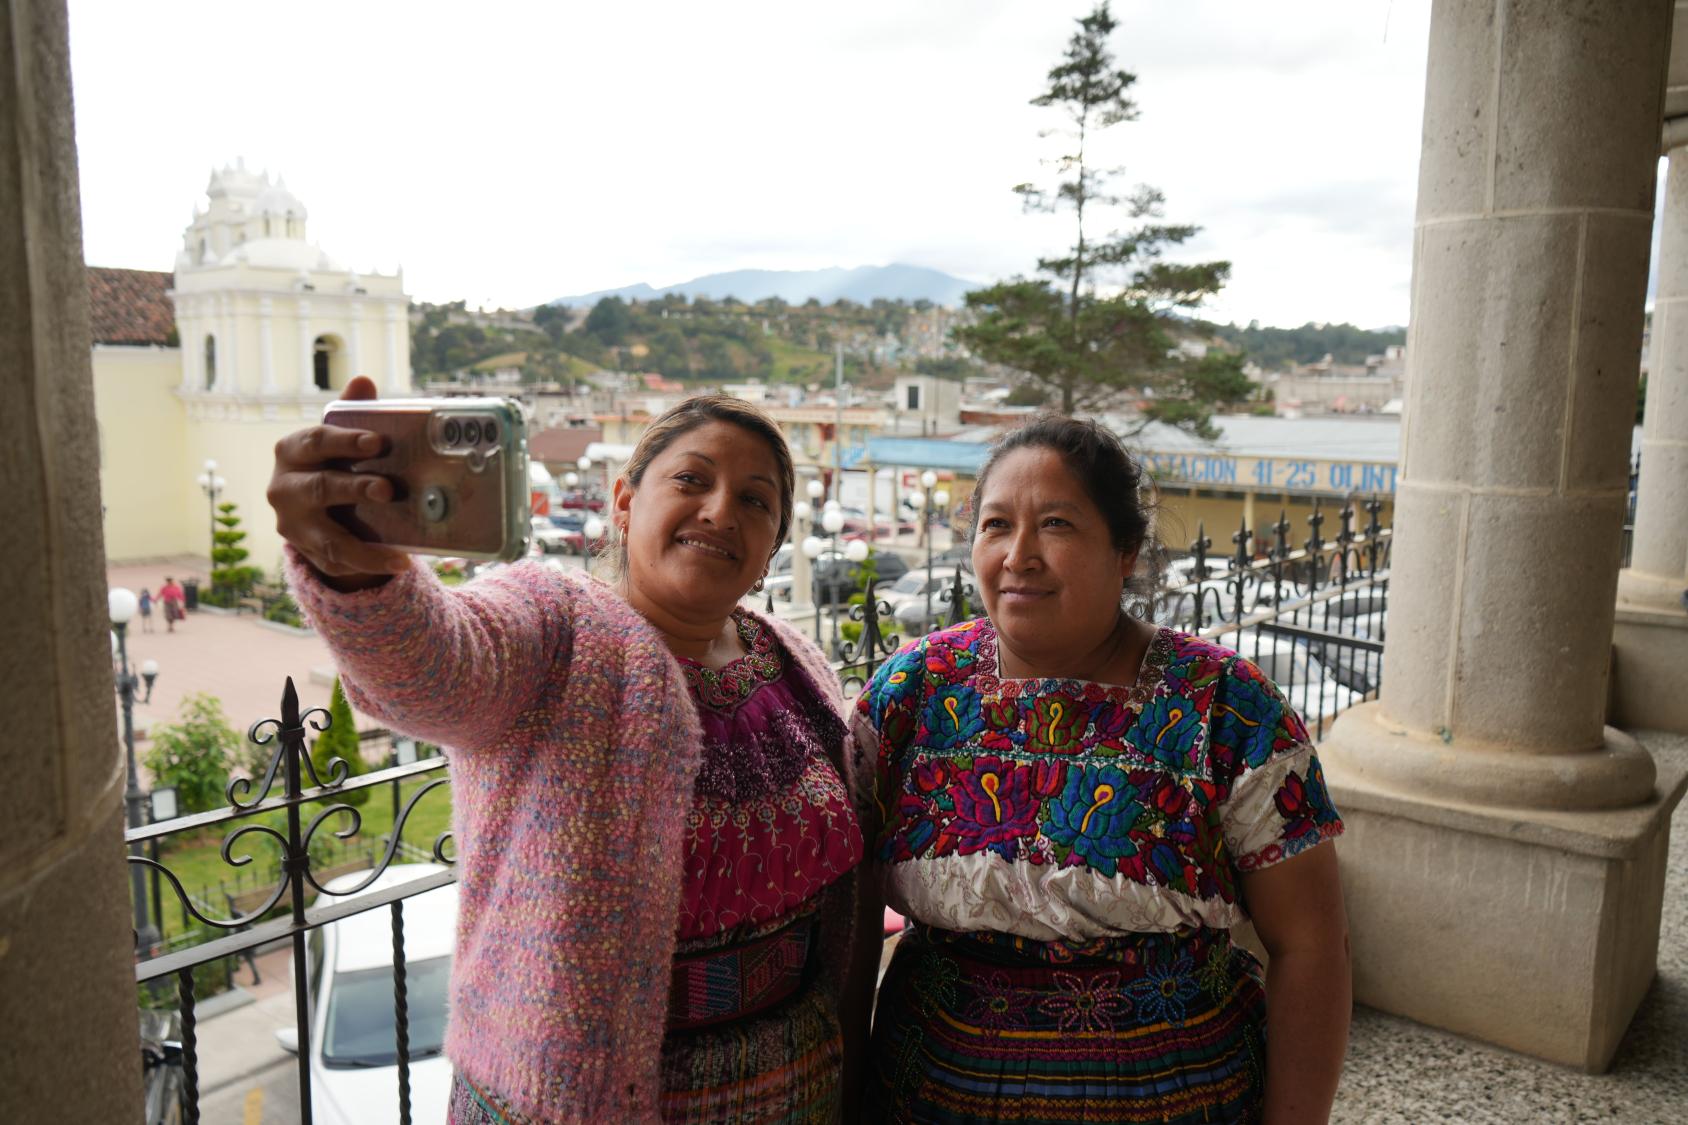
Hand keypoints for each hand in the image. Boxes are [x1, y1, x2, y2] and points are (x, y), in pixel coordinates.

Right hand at [267, 376, 409, 587]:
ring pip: (326, 536)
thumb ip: (350, 412)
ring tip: (398, 548)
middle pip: (320, 488)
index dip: (346, 441)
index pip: (316, 441)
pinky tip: (398, 561)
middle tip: (389, 489)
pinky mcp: (305, 550)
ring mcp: (292, 524)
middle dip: (355, 489)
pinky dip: (368, 563)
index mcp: (291, 451)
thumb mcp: (337, 439)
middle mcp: (283, 488)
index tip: (378, 442)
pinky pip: (336, 561)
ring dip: (362, 543)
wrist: (311, 506)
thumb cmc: (330, 461)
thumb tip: (362, 381)